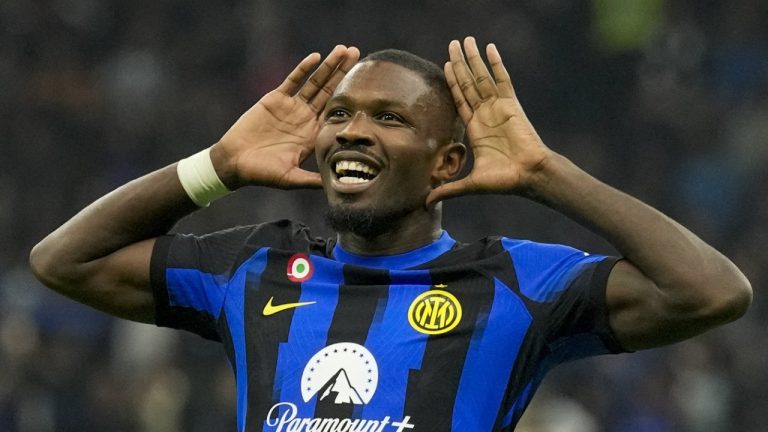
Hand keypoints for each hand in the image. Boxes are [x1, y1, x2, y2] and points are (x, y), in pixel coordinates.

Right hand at [212, 45, 359, 189]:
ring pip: (314, 82)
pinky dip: (303, 68)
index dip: (351, 99)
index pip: (337, 114)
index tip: (367, 87)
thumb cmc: (262, 174)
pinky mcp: (275, 99)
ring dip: (329, 66)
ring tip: (343, 50)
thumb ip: (312, 180)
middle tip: (358, 54)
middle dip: (344, 73)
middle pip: (329, 92)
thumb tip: (335, 186)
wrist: (234, 162)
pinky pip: (292, 80)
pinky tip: (316, 57)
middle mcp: (305, 118)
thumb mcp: (291, 178)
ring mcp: (291, 107)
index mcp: (313, 135)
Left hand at [427, 37, 552, 204]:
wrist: (528, 176)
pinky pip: (502, 80)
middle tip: (451, 44)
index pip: (460, 100)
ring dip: (473, 59)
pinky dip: (496, 64)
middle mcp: (485, 114)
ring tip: (465, 40)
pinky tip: (489, 48)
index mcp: (475, 129)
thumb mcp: (469, 184)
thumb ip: (448, 189)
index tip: (444, 66)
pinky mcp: (511, 104)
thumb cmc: (504, 181)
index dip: (452, 83)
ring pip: (482, 77)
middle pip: (468, 83)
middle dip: (459, 64)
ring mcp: (498, 107)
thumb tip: (427, 203)